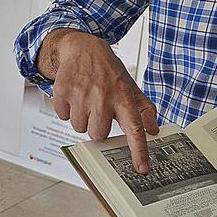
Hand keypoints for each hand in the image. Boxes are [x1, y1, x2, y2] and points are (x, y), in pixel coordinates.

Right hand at [49, 30, 158, 172]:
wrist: (83, 48)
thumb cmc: (109, 72)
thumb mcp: (131, 87)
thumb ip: (144, 110)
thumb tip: (153, 131)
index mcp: (123, 97)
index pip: (134, 129)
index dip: (138, 151)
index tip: (142, 169)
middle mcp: (103, 97)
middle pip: (98, 135)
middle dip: (97, 126)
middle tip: (99, 110)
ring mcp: (81, 95)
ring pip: (79, 128)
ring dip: (82, 118)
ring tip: (87, 100)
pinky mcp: (63, 92)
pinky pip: (63, 117)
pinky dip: (68, 109)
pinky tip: (74, 94)